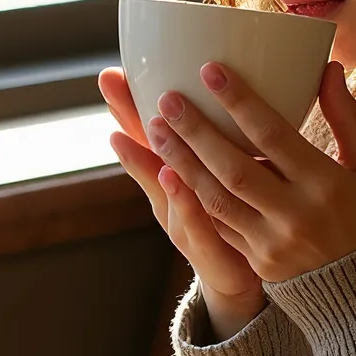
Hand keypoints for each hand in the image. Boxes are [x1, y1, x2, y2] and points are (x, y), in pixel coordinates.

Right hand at [100, 66, 264, 337]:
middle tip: (108, 81)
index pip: (147, 137)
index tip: (111, 72)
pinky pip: (194, 227)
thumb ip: (228, 133)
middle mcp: (172, 201)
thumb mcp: (224, 175)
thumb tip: (227, 79)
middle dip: (128, 117)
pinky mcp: (210, 254)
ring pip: (162, 189)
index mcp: (175, 178)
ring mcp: (186, 227)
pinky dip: (183, 203)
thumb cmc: (239, 221)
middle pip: (144, 154)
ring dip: (148, 157)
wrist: (247, 282)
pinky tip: (172, 179)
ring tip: (137, 125)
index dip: (129, 107)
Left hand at [141, 61, 355, 284]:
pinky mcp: (257, 262)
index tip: (210, 71)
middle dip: (196, 132)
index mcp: (327, 185)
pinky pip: (218, 226)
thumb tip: (327, 68)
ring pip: (216, 199)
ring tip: (155, 131)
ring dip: (182, 163)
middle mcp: (295, 215)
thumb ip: (349, 119)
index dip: (240, 102)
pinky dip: (191, 199)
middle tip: (166, 99)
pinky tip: (169, 173)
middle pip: (235, 167)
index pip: (275, 135)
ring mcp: (272, 242)